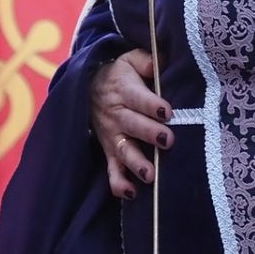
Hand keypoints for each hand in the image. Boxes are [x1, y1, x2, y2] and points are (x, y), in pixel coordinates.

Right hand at [91, 50, 171, 200]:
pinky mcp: (109, 150)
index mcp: (123, 90)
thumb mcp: (130, 60)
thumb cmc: (121, 74)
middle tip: (168, 140)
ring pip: (123, 150)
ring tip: (150, 174)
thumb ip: (146, 60)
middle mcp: (116, 114)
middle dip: (149, 133)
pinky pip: (112, 169)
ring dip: (136, 163)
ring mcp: (112, 135)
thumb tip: (162, 62)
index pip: (138, 97)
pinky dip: (118, 182)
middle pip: (132, 125)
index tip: (167, 111)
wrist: (87, 87)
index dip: (151, 104)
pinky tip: (131, 193)